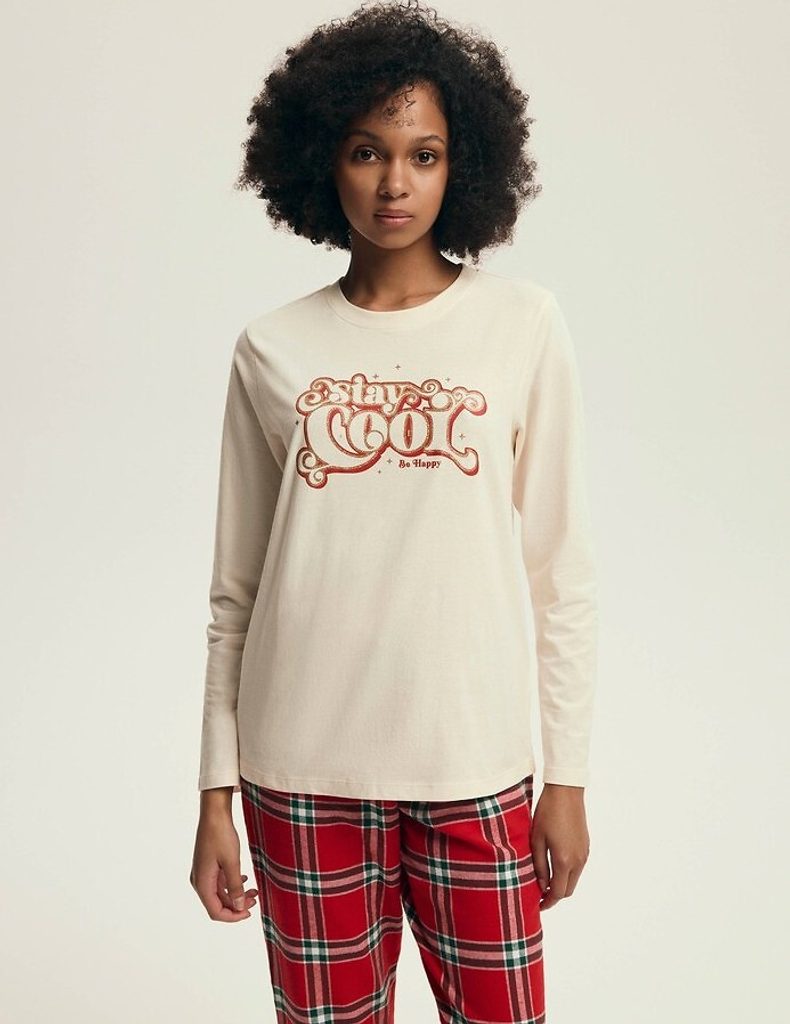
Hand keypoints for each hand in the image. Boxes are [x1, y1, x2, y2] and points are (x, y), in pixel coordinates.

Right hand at [190, 805, 258, 921]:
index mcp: (202, 883)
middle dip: (237, 905)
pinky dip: (232, 884)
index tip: (250, 912)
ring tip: (255, 891)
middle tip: (256, 900)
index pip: (215, 912)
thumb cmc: (220, 835)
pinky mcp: (208, 865)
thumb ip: (235, 887)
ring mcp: (203, 872)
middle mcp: (200, 880)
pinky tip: (244, 879)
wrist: (214, 813)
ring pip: (220, 893)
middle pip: (217, 904)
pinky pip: (220, 882)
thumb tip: (239, 906)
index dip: (233, 916)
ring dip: (236, 894)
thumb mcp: (232, 862)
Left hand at [530, 784, 589, 910]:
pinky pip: (577, 868)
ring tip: (544, 881)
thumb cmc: (547, 812)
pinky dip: (567, 873)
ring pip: (574, 880)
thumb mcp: (536, 839)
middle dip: (554, 896)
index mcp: (564, 860)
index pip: (558, 892)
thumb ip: (538, 865)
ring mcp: (584, 854)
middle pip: (568, 890)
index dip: (547, 902)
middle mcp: (578, 860)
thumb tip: (541, 886)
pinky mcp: (586, 846)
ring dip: (561, 884)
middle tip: (539, 895)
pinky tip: (554, 866)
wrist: (566, 791)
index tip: (537, 906)